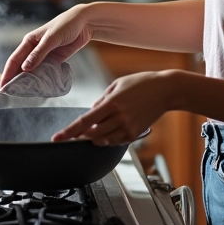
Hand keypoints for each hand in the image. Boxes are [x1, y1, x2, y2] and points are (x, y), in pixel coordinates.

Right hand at [0, 4, 92, 88]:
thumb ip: (39, 53)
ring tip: (24, 95)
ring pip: (33, 71)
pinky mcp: (55, 60)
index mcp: (29, 42)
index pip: (14, 60)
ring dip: (29, 82)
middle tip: (11, 95)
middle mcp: (34, 49)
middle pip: (22, 68)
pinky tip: (41, 88)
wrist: (84, 23)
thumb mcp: (52, 38)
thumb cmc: (66, 25)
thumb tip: (24, 69)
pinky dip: (42, 80)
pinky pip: (45, 72)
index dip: (7, 74)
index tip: (2, 88)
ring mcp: (44, 55)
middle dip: (16, 80)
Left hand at [51, 70, 176, 145]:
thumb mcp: (118, 84)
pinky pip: (115, 141)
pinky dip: (107, 139)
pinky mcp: (134, 133)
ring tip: (92, 130)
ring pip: (102, 140)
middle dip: (80, 136)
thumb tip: (92, 111)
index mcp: (112, 102)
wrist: (166, 90)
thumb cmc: (143, 83)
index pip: (84, 121)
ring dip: (94, 137)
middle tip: (74, 134)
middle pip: (91, 134)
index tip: (57, 138)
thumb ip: (103, 99)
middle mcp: (119, 117)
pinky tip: (107, 131)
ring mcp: (127, 127)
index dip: (69, 132)